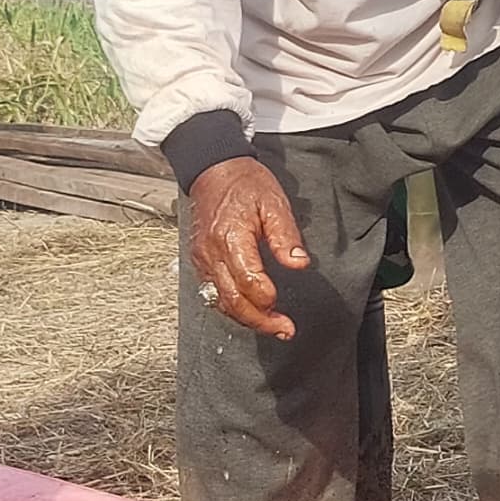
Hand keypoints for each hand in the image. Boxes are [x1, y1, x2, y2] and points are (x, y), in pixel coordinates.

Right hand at [186, 156, 312, 339]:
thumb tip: (299, 264)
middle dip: (259, 320)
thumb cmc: (244, 183)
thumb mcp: (274, 203)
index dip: (267, 300)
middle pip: (232, 300)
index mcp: (230, 237)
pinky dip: (232, 306)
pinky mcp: (200, 261)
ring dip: (246, 319)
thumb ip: (286, 236)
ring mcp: (202, 258)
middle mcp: (211, 252)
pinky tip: (251, 310)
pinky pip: (213, 293)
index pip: (248, 281)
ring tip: (272, 326)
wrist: (214, 170)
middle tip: (284, 330)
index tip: (285, 310)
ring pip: (220, 302)